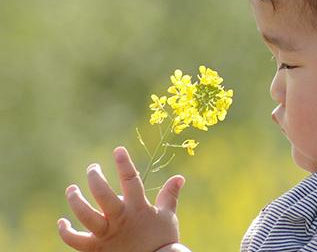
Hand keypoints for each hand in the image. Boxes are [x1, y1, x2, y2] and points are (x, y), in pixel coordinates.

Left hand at [58, 146, 188, 251]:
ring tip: (72, 189)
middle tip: (93, 168)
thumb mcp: (168, 215)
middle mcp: (120, 218)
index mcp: (138, 207)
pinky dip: (66, 231)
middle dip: (95, 177)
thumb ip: (170, 195)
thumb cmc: (162, 240)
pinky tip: (62, 222)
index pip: (130, 179)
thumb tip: (179, 177)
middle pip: (102, 193)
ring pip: (85, 214)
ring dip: (75, 200)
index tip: (118, 150)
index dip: (124, 162)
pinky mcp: (96, 249)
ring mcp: (107, 234)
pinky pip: (75, 240)